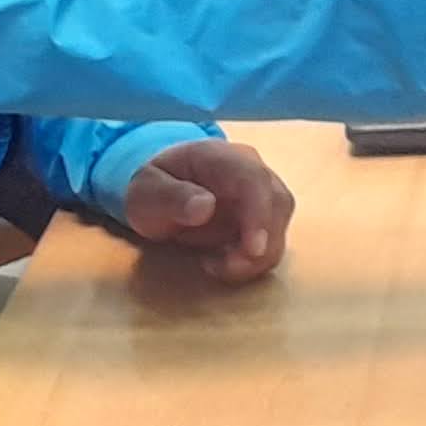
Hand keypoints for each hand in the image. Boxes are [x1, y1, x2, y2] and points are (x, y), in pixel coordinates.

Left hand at [121, 138, 295, 282]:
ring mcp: (259, 193)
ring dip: (257, 257)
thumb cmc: (153, 189)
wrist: (160, 192)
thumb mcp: (146, 193)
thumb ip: (170, 197)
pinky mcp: (261, 218)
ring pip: (279, 225)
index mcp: (219, 157)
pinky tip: (222, 264)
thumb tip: (205, 206)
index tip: (253, 249)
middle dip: (262, 243)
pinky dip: (252, 262)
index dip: (259, 213)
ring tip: (214, 266)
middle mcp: (249, 170)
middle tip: (225, 268)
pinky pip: (271, 242)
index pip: (253, 178)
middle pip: (277, 203)